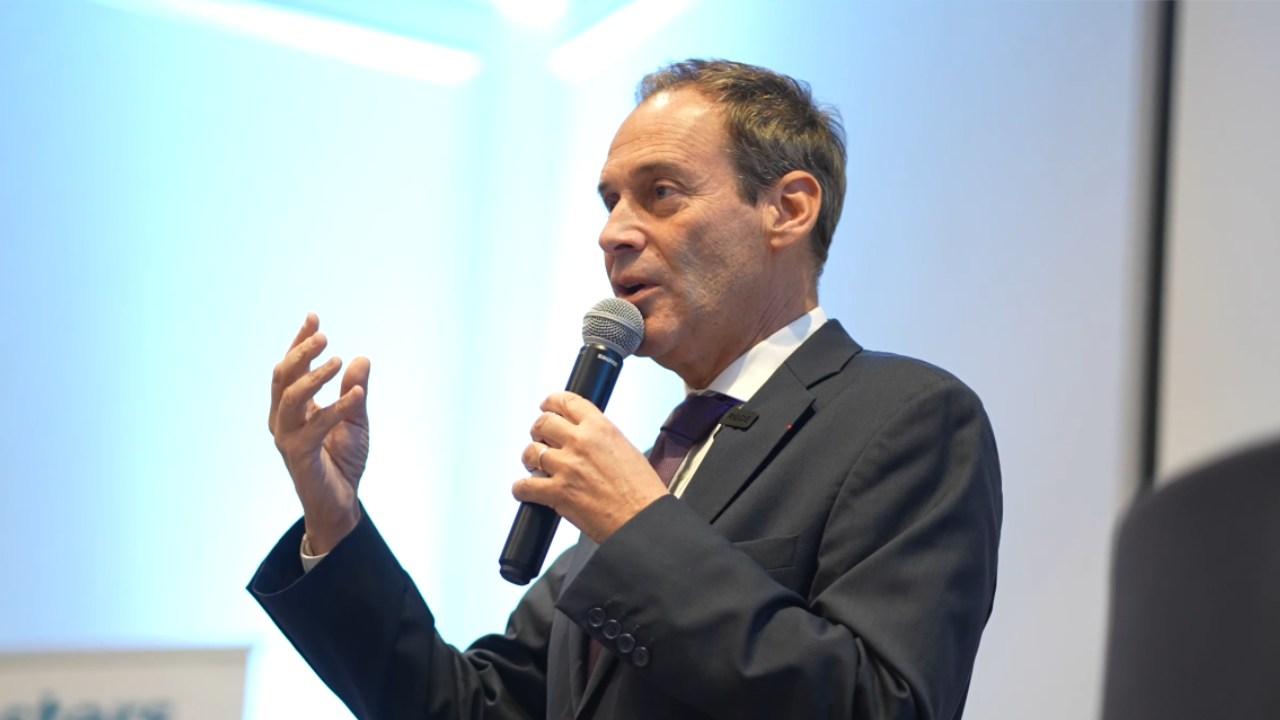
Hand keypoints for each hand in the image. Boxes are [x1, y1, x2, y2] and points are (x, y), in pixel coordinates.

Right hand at [268, 313, 370, 553]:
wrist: (340, 503)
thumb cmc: (342, 461)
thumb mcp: (355, 419)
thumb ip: (356, 390)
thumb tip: (361, 358)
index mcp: (292, 408)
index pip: (290, 368)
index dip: (299, 341)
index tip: (313, 317)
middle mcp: (283, 420)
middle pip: (282, 377)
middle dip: (300, 352)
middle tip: (324, 336)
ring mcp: (287, 438)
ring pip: (290, 398)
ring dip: (313, 377)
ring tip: (337, 361)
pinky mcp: (299, 455)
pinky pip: (315, 426)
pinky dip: (336, 408)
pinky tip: (356, 395)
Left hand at [514, 392, 667, 542]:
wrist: (643, 521)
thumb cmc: (642, 491)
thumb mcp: (627, 450)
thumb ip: (601, 439)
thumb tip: (583, 438)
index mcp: (601, 428)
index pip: (567, 402)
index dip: (551, 402)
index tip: (546, 406)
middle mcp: (581, 442)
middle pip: (543, 423)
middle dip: (538, 431)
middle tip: (541, 440)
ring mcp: (567, 467)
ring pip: (530, 452)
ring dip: (530, 459)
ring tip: (536, 466)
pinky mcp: (557, 493)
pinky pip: (524, 486)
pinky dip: (521, 489)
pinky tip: (527, 490)